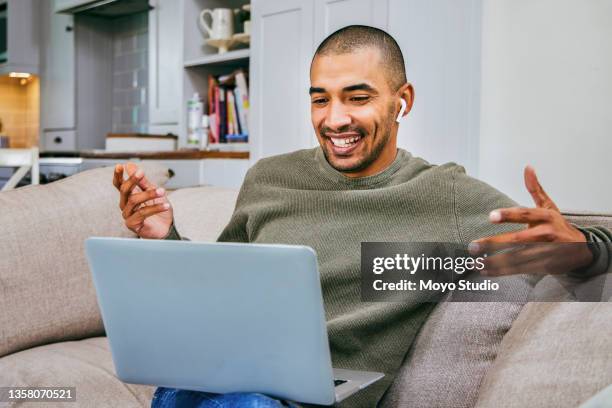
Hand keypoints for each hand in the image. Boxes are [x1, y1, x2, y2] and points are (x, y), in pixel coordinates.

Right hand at [112, 162, 173, 238]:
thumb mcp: (154, 191)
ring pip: (134, 201)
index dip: (118, 175)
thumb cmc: (159, 209)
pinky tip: (166, 205)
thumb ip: (143, 181)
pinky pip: (142, 213)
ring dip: (149, 194)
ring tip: (162, 191)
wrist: (166, 227)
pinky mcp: (132, 224)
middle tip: (142, 172)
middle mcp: (125, 205)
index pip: (119, 185)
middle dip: (132, 180)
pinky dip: (155, 208)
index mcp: (128, 196)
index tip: (120, 165)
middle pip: (124, 190)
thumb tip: (130, 165)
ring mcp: (127, 215)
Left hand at [469, 166, 592, 275]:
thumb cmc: (558, 226)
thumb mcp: (549, 206)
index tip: (491, 216)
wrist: (583, 249)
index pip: (525, 213)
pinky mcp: (545, 266)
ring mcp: (546, 251)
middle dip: (494, 243)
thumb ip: (535, 189)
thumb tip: (527, 167)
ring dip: (496, 261)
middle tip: (474, 245)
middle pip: (518, 239)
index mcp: (546, 217)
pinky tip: (487, 271)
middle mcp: (546, 234)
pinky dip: (503, 271)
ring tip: (476, 262)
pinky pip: (520, 269)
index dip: (509, 214)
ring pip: (518, 257)